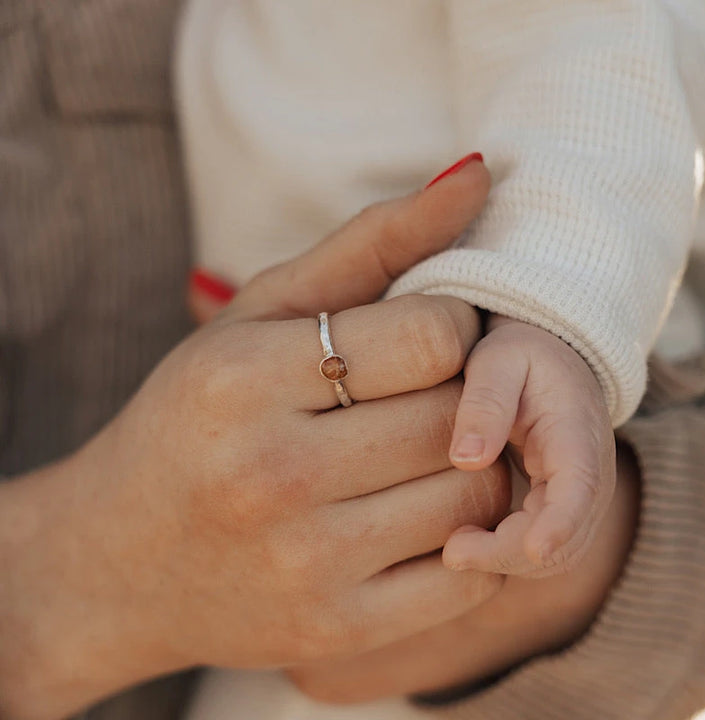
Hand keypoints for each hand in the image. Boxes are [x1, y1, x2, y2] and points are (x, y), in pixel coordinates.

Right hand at [0, 160, 505, 719]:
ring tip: (435, 455)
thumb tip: (480, 171)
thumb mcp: (260, 315)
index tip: (433, 343)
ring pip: (475, 495)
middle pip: (458, 417)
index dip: (456, 333)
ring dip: (478, 469)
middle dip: (470, 400)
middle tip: (442, 398)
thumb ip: (373, 241)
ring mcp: (307, 562)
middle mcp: (274, 472)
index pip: (432, 337)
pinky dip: (475, 544)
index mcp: (247, 377)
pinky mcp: (336, 631)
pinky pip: (467, 579)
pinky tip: (433, 518)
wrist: (117, 563)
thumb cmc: (198, 418)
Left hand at [441, 317, 616, 576]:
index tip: (533, 551)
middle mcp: (593, 475)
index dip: (560, 524)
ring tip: (454, 548)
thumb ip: (484, 404)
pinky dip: (511, 558)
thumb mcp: (498, 360)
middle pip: (567, 537)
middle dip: (511, 555)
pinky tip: (470, 543)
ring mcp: (583, 498)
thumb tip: (466, 461)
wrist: (556, 358)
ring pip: (558, 554)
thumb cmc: (522, 355)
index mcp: (578, 433)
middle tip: (451, 551)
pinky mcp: (565, 511)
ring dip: (509, 562)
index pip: (581, 488)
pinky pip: (547, 551)